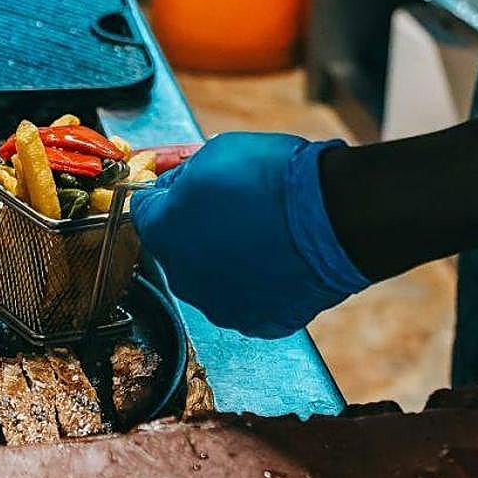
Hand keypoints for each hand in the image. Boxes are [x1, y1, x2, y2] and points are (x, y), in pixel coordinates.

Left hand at [130, 132, 369, 337]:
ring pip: (212, 280)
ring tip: (262, 235)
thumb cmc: (274, 180)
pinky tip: (278, 261)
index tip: (183, 189)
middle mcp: (181, 277)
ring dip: (227, 261)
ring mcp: (219, 306)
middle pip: (178, 250)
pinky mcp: (257, 323)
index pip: (144, 212)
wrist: (333, 215)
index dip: (166, 196)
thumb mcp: (215, 154)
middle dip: (196, 231)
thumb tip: (176, 186)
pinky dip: (260, 285)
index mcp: (162, 232)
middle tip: (233, 210)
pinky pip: (249, 302)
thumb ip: (183, 176)